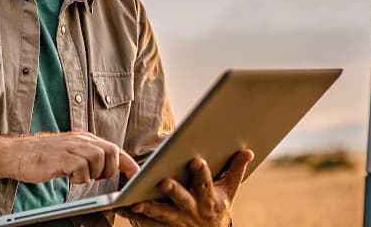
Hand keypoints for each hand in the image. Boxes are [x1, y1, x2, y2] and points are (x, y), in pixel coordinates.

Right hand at [0, 132, 138, 183]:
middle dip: (111, 168)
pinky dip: (80, 177)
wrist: (16, 153)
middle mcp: (80, 140)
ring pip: (99, 157)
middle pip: (111, 151)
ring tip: (81, 177)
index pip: (114, 148)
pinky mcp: (60, 158)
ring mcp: (70, 147)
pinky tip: (70, 177)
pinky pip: (81, 167)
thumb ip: (87, 156)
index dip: (128, 162)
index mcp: (85, 139)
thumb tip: (108, 167)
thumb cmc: (43, 156)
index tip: (136, 175)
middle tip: (98, 178)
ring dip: (95, 173)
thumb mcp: (70, 152)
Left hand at [118, 148, 254, 226]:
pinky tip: (122, 208)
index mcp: (209, 199)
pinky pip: (147, 223)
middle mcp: (193, 210)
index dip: (201, 173)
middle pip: (182, 200)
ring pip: (161, 214)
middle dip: (173, 191)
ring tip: (134, 202)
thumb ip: (236, 169)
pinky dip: (134, 216)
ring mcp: (177, 221)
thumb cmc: (218, 206)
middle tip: (163, 182)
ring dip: (148, 208)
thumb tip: (248, 150)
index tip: (196, 160)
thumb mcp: (229, 190)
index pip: (206, 184)